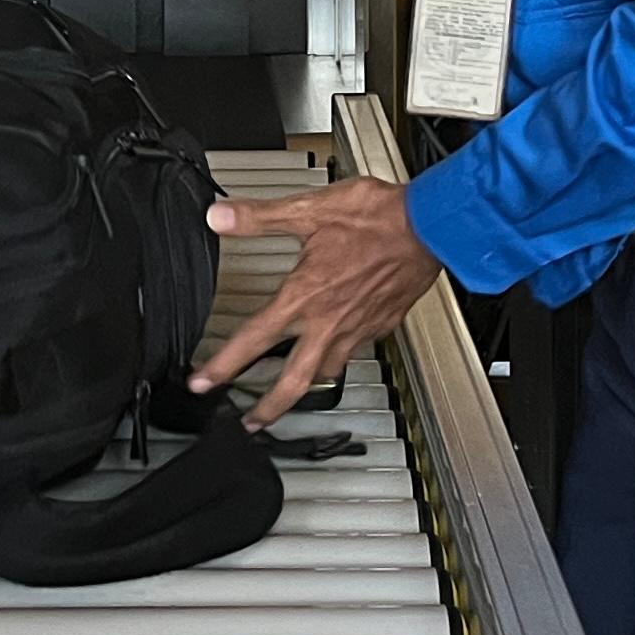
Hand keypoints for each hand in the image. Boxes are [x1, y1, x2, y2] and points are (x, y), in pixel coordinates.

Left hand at [188, 178, 441, 426]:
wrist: (432, 227)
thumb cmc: (378, 218)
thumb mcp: (310, 210)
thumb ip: (259, 217)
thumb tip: (219, 216)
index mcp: (306, 296)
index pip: (253, 340)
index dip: (222, 365)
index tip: (202, 384)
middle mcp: (329, 321)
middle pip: (293, 381)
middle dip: (267, 408)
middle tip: (249, 424)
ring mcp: (358, 328)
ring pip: (327, 371)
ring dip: (305, 386)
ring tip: (292, 392)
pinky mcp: (381, 325)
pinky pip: (355, 352)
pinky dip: (340, 358)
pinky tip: (336, 350)